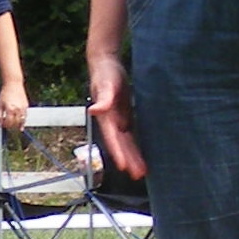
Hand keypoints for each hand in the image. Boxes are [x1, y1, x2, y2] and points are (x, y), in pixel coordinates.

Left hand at [0, 82, 28, 133]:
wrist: (13, 84)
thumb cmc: (6, 93)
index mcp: (10, 109)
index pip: (8, 123)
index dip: (5, 125)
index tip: (3, 125)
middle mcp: (17, 110)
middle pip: (15, 123)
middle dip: (11, 126)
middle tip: (7, 126)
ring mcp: (23, 108)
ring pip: (22, 121)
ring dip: (17, 125)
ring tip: (14, 126)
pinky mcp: (26, 106)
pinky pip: (25, 116)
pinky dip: (23, 121)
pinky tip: (21, 124)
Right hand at [88, 56, 147, 179]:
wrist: (106, 63)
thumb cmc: (105, 72)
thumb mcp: (106, 83)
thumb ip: (103, 98)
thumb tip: (94, 111)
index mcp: (105, 117)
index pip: (112, 138)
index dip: (118, 152)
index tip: (125, 166)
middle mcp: (111, 122)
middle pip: (120, 144)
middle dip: (129, 160)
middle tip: (139, 175)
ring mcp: (118, 120)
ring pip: (126, 142)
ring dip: (133, 156)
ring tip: (142, 172)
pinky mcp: (125, 115)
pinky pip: (131, 134)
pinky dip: (136, 145)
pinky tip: (144, 154)